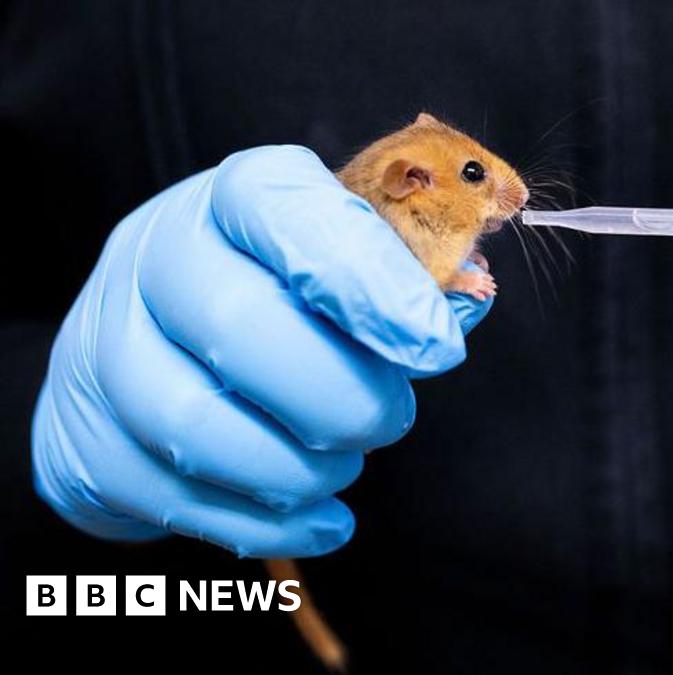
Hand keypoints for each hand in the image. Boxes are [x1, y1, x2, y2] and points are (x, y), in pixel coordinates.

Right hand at [33, 146, 488, 557]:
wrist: (157, 342)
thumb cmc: (281, 296)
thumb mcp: (344, 262)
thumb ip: (408, 276)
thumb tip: (469, 294)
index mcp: (234, 199)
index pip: (285, 211)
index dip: (368, 280)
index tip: (435, 346)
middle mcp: (155, 256)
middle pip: (235, 326)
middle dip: (339, 396)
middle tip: (389, 419)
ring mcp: (105, 345)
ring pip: (191, 424)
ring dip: (297, 467)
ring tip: (345, 465)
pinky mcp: (87, 436)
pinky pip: (170, 497)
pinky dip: (265, 523)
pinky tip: (322, 520)